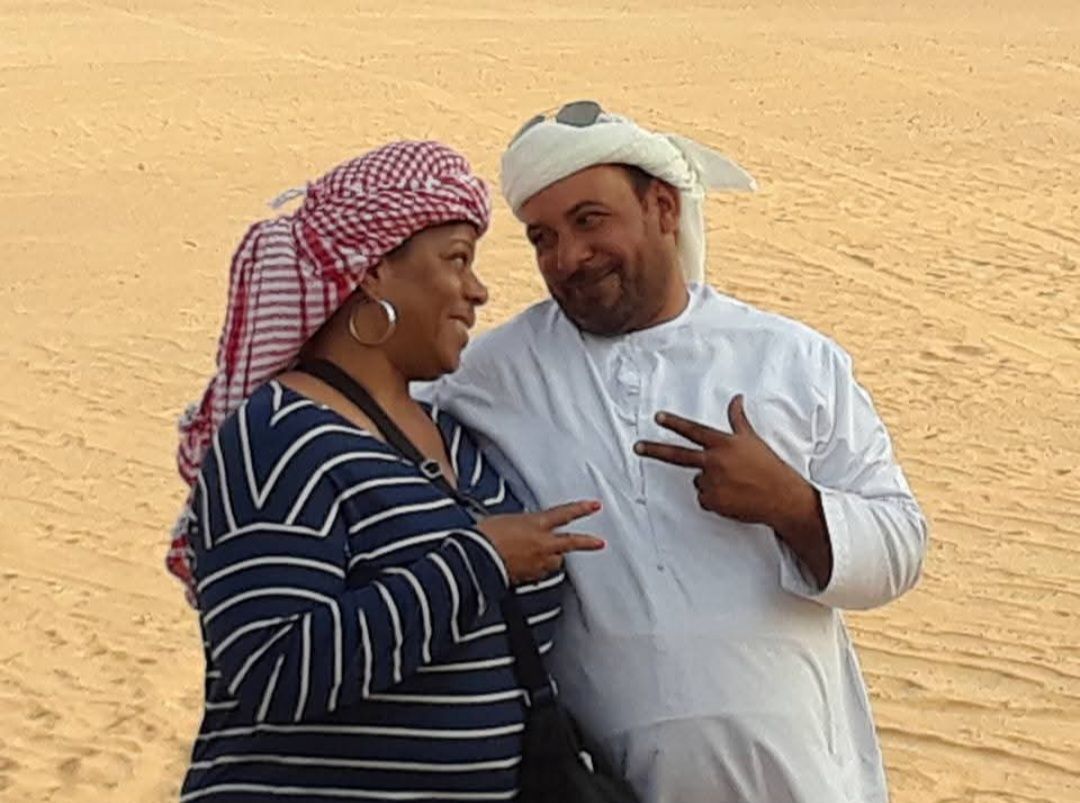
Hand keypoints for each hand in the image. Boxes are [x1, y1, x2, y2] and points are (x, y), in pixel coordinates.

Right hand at [479, 500, 605, 583]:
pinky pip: (540, 574)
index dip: (581, 509)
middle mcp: (541, 544)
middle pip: (570, 543)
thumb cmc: (484, 536)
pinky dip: (538, 570)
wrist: (476, 558)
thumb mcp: (504, 520)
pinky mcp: (529, 577)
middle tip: (599, 543)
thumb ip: (520, 524)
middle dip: (587, 542)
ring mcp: (537, 562)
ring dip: (554, 558)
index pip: (564, 514)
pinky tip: (529, 568)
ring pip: (555, 561)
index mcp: (536, 524)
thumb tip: (521, 526)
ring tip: (547, 556)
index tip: (595, 506)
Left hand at [633, 395, 807, 527]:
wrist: (780, 497)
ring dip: (710, 481)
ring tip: (734, 484)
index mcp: (723, 444)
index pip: (693, 430)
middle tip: (638, 447)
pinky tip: (732, 497)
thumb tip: (736, 398)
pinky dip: (714, 498)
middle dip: (654, 450)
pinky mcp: (711, 501)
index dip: (674, 423)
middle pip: (677, 455)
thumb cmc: (768, 466)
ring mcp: (711, 482)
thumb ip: (737, 420)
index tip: (658, 417)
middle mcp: (714, 461)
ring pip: (698, 480)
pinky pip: (704, 498)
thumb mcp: (752, 440)